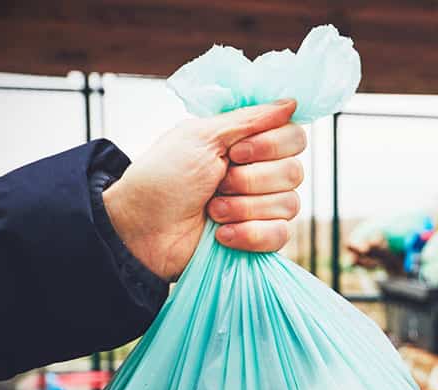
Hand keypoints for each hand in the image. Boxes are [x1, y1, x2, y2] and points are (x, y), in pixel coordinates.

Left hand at [103, 99, 306, 280]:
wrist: (143, 229)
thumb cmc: (164, 177)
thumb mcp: (201, 137)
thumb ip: (249, 119)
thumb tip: (292, 102)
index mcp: (249, 143)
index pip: (294, 137)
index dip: (271, 146)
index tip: (234, 152)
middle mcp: (262, 172)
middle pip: (294, 171)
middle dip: (250, 180)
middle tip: (217, 183)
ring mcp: (263, 207)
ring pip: (289, 204)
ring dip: (244, 208)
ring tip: (212, 210)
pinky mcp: (260, 239)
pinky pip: (281, 235)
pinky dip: (250, 234)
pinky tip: (222, 235)